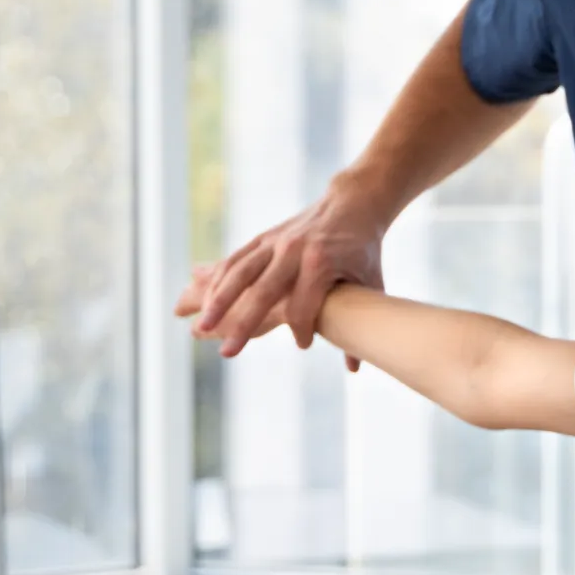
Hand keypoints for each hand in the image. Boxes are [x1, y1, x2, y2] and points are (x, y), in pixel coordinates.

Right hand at [174, 178, 387, 364]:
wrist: (353, 203)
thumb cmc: (364, 248)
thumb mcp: (372, 282)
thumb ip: (362, 324)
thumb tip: (353, 370)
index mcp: (322, 263)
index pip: (304, 306)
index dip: (303, 329)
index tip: (304, 344)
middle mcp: (294, 251)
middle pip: (264, 293)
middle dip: (243, 325)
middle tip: (228, 354)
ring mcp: (276, 241)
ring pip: (240, 273)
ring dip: (219, 301)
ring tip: (202, 329)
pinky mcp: (265, 236)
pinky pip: (236, 259)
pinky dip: (218, 280)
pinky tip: (205, 301)